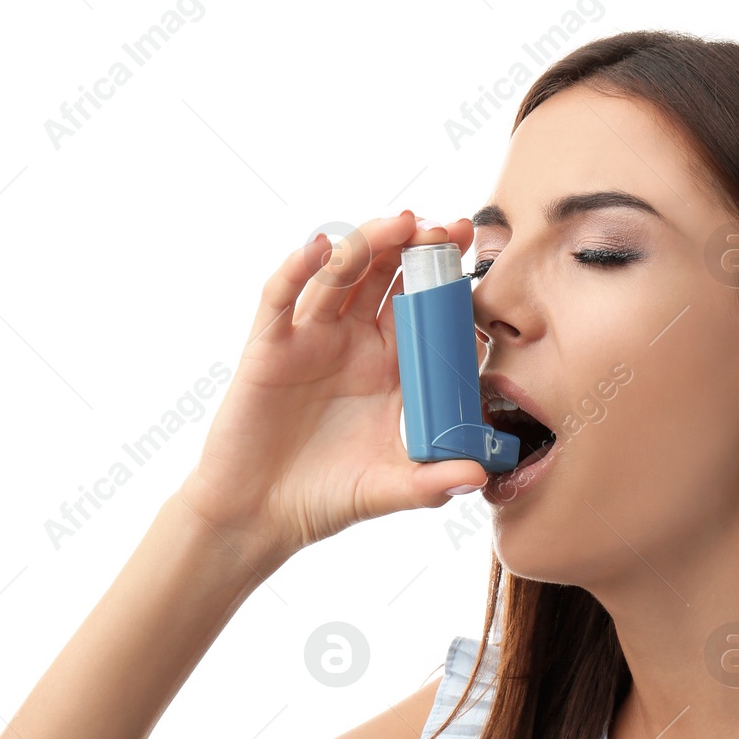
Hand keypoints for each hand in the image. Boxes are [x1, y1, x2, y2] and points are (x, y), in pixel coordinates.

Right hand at [177, 211, 486, 566]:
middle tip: (447, 228)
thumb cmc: (326, 498)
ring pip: (342, 274)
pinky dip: (299, 268)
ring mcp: (312, 339)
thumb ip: (432, 482)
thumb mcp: (388, 490)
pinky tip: (321, 247)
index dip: (447, 279)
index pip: (426, 309)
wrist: (259, 515)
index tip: (473, 256)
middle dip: (417, 247)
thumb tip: (479, 476)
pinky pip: (282, 297)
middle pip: (388, 277)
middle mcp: (355, 343)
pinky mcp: (270, 346)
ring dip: (369, 242)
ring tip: (401, 223)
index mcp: (392, 368)